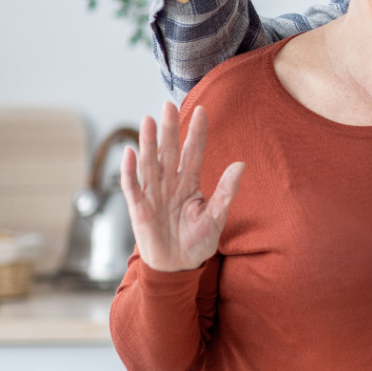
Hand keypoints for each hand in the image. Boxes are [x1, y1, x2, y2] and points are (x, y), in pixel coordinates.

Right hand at [119, 102, 244, 272]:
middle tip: (168, 104)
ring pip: (150, 163)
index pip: (194, 152)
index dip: (197, 132)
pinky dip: (130, 171)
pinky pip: (132, 186)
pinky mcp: (138, 208)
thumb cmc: (197, 242)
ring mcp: (153, 194)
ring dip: (148, 142)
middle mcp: (170, 183)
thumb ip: (226, 191)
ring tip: (148, 120)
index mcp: (189, 183)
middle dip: (169, 129)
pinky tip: (130, 152)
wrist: (178, 265)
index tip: (202, 110)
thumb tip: (241, 164)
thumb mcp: (216, 216)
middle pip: (169, 151)